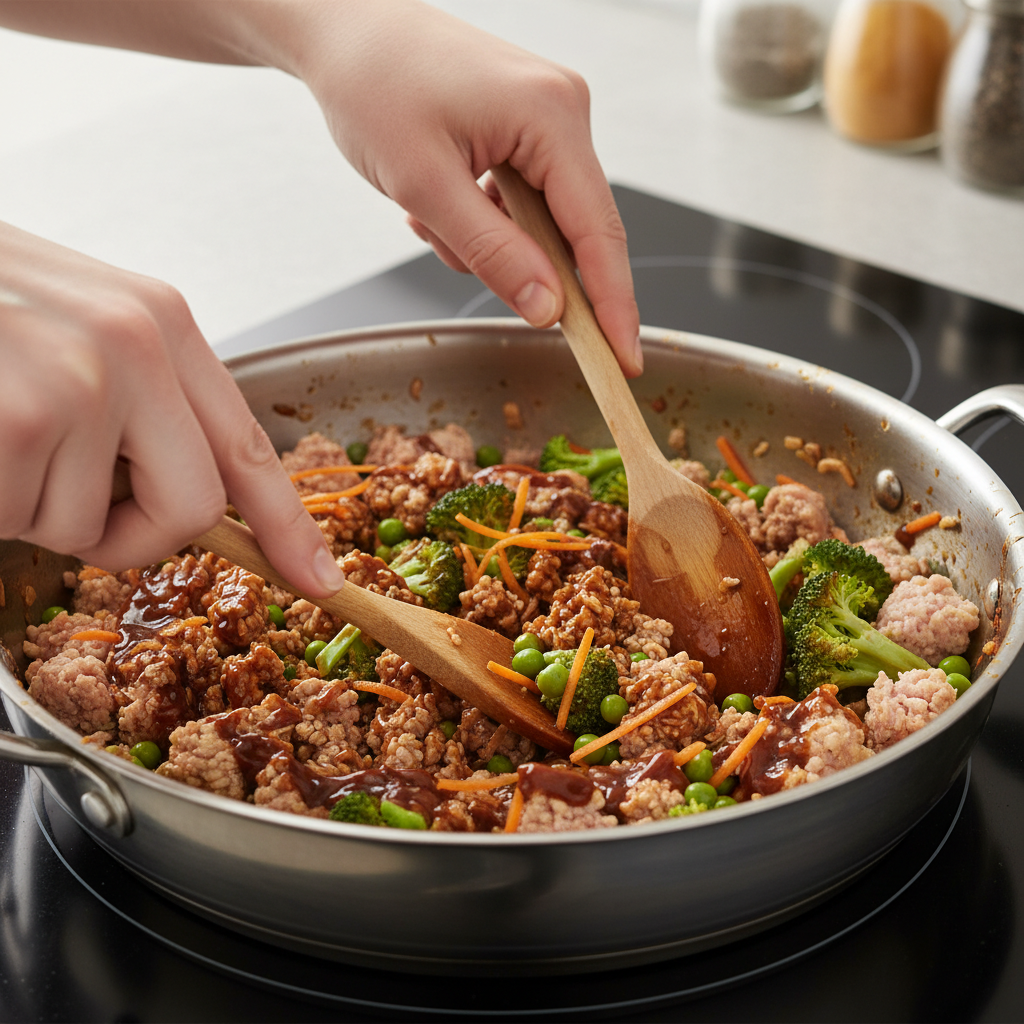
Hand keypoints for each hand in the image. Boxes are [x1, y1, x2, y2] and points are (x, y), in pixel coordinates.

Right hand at [0, 222, 345, 595]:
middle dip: (131, 533)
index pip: (247, 447)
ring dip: (30, 506)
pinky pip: (21, 522)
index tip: (319, 578)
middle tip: (63, 498)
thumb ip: (144, 403)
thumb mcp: (80, 327)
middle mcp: (135, 348)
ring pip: (86, 528)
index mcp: (162, 323)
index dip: (287, 525)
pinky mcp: (18, 421)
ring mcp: (78, 383)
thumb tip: (194, 500)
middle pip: (193, 509)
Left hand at [294, 1, 641, 375]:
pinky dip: (482, 219)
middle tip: (471, 266)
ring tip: (427, 212)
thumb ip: (493, 252)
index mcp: (552, 115)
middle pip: (575, 230)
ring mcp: (547, 118)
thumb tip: (549, 309)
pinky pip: (521, 202)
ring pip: (540, 223)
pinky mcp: (526, 128)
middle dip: (524, 265)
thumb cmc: (373, 82)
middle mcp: (563, 112)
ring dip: (487, 241)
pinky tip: (439, 200)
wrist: (342, 25)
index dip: (612, 305)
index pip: (598, 232)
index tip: (624, 360)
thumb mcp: (426, 184)